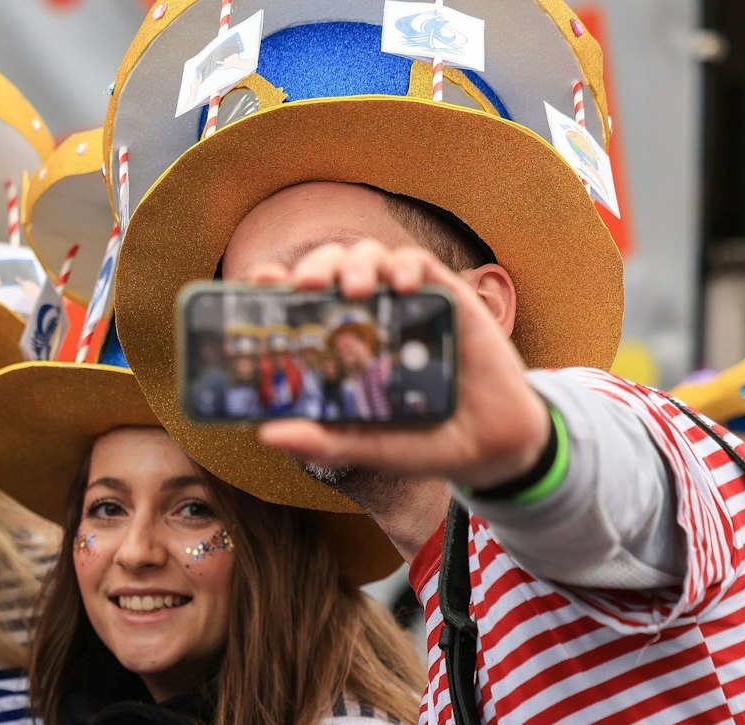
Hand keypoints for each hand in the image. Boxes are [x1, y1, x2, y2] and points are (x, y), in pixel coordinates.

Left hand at [252, 240, 551, 490]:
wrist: (486, 447)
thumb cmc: (418, 441)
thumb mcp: (363, 446)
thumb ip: (320, 441)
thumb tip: (267, 434)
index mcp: (336, 343)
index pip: (297, 301)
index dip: (275, 285)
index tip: (258, 282)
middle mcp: (365, 317)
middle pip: (331, 268)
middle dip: (316, 265)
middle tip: (307, 285)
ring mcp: (404, 305)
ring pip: (370, 256)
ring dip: (357, 264)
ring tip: (356, 290)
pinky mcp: (446, 298)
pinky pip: (420, 264)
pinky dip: (405, 266)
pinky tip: (401, 286)